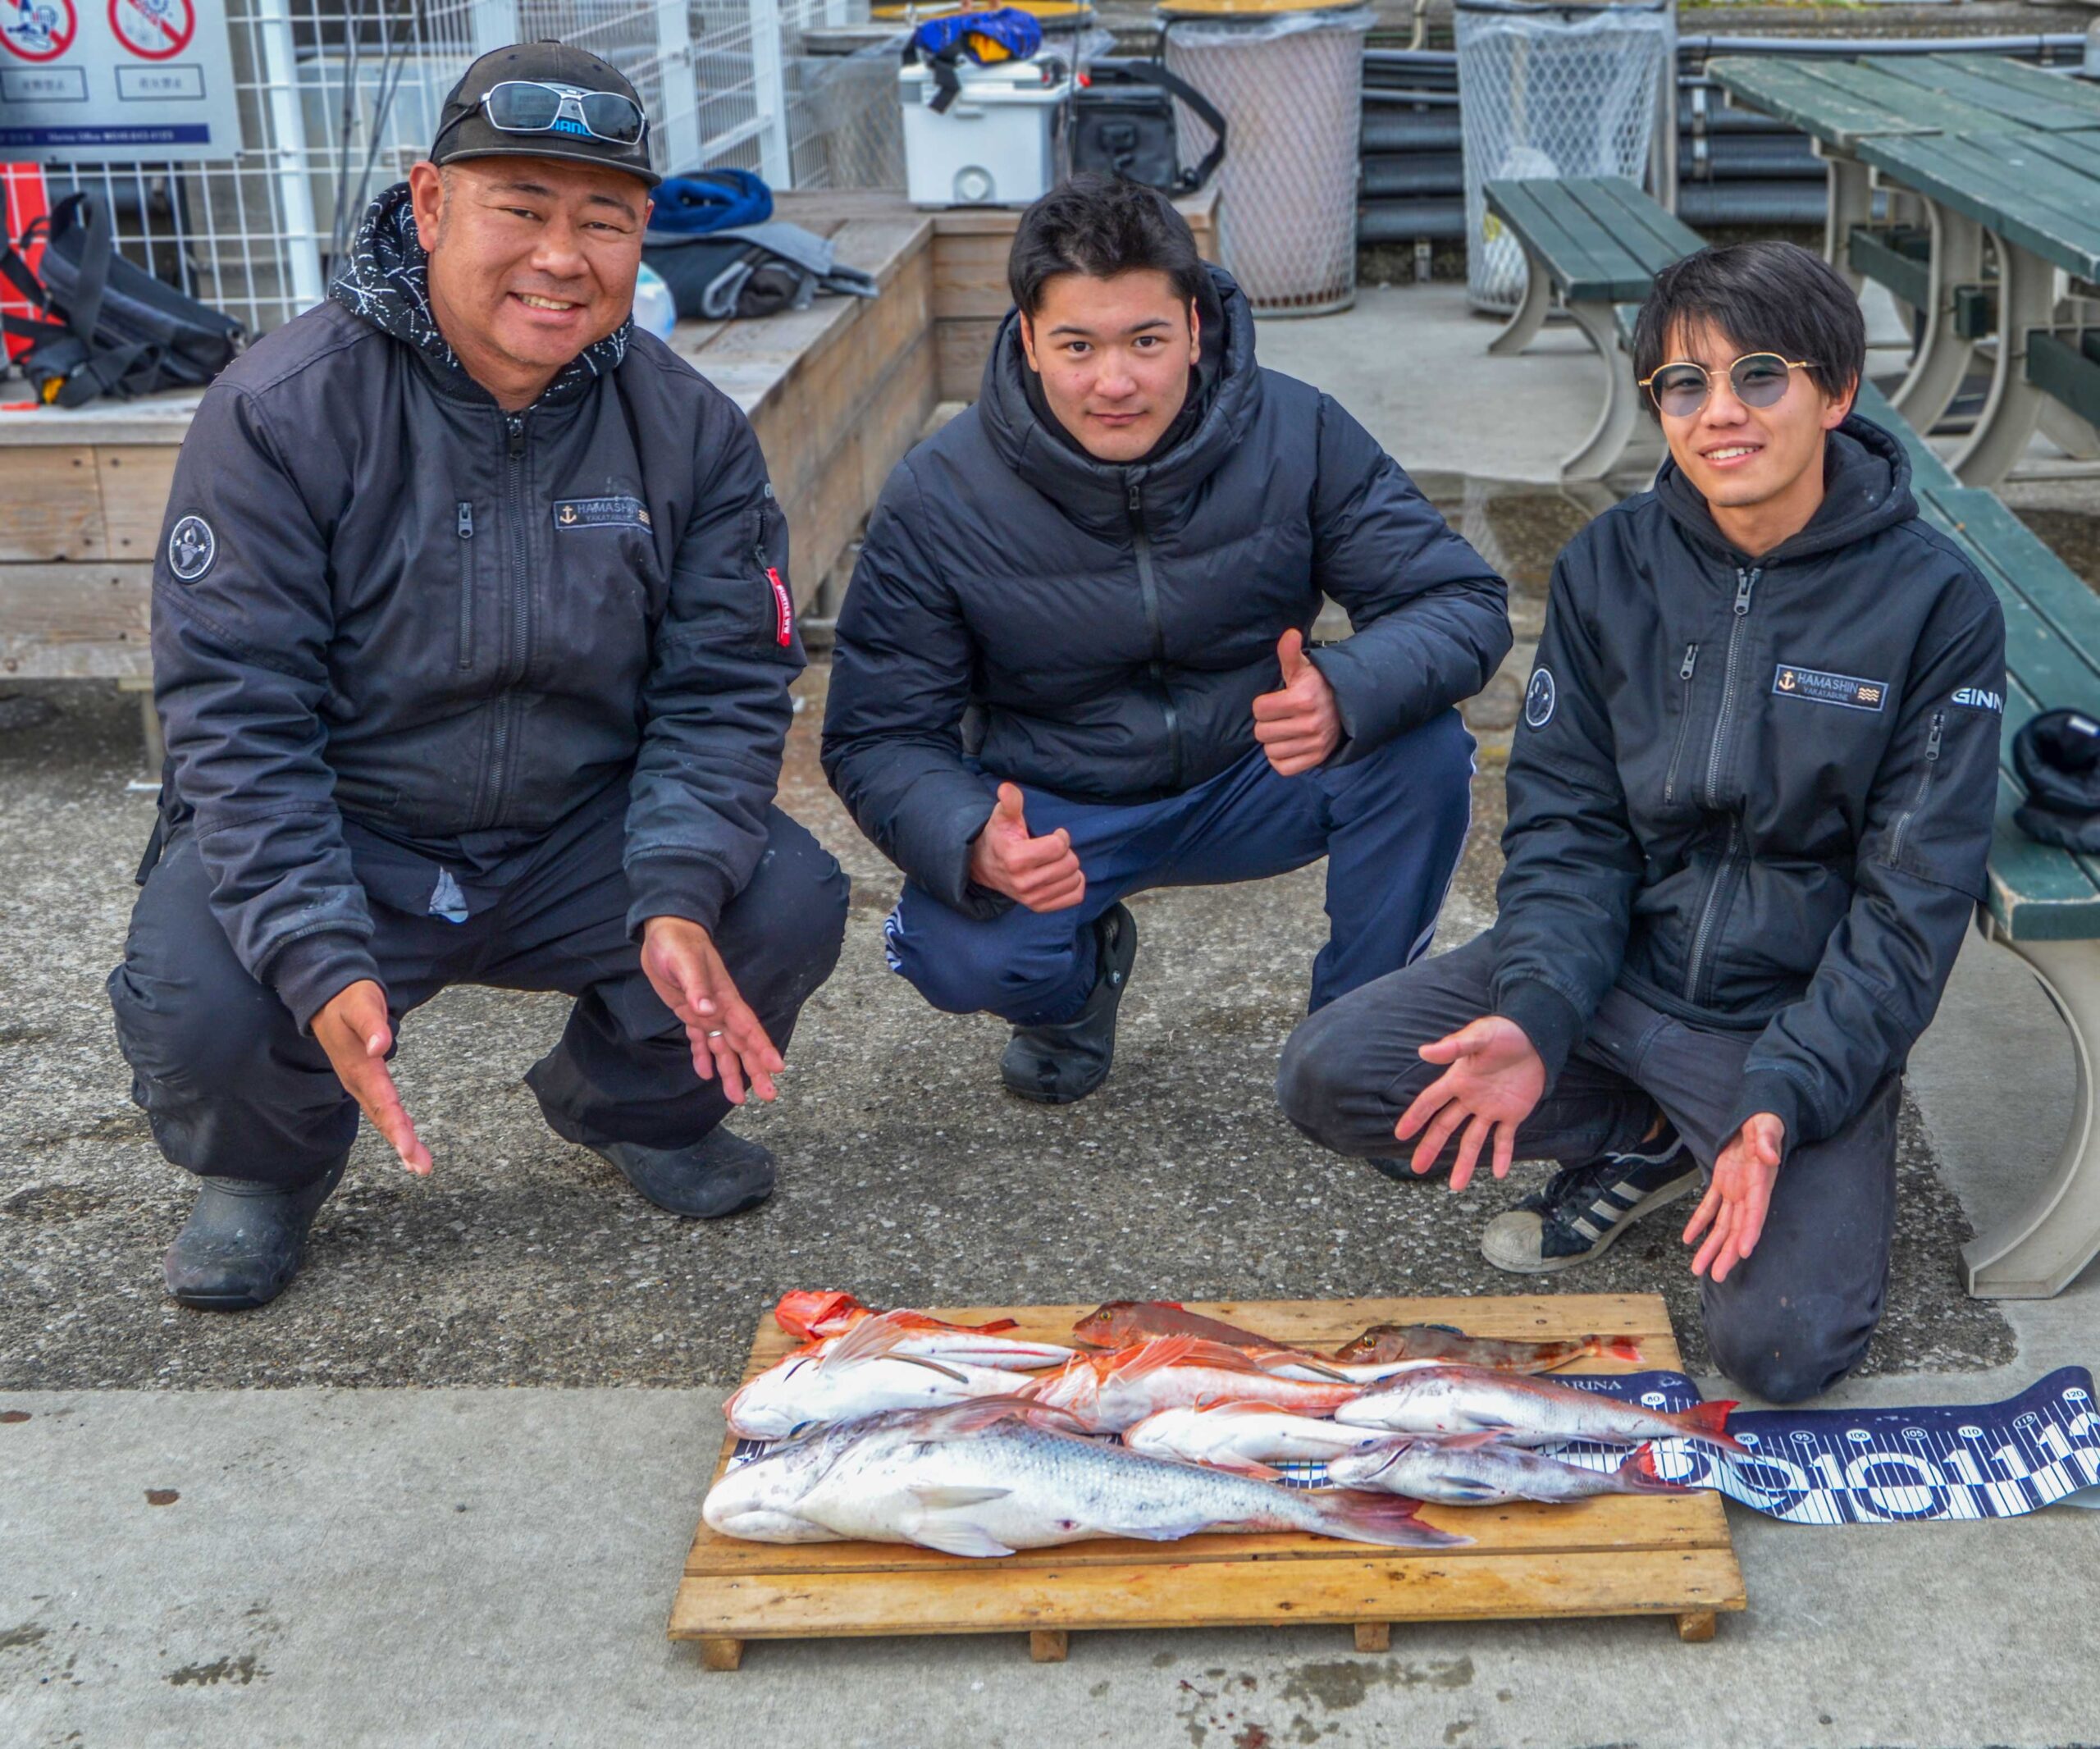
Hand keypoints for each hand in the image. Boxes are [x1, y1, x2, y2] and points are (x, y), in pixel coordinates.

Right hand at [312, 979, 430, 1175]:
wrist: (324, 995)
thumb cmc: (348, 998)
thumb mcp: (361, 1005)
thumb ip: (371, 1025)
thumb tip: (380, 1046)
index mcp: (359, 1067)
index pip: (382, 1101)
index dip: (396, 1126)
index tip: (407, 1148)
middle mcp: (358, 1081)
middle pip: (384, 1117)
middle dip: (403, 1144)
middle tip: (422, 1167)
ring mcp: (359, 1082)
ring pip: (382, 1116)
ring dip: (401, 1141)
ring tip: (420, 1165)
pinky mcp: (364, 1080)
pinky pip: (381, 1108)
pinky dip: (395, 1126)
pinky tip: (407, 1142)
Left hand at [641, 916, 784, 1104]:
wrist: (666, 930)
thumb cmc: (677, 942)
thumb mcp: (684, 962)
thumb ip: (697, 987)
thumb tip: (707, 1011)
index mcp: (725, 998)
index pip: (748, 1027)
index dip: (762, 1047)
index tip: (777, 1067)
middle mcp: (721, 1009)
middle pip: (743, 1044)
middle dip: (756, 1069)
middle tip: (770, 1095)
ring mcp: (707, 1012)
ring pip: (724, 1048)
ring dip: (731, 1071)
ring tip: (737, 1099)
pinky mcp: (689, 1011)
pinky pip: (700, 1039)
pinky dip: (703, 1056)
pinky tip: (705, 1074)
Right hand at [967, 782, 1084, 912]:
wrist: (984, 866)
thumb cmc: (999, 837)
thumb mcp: (1003, 816)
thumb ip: (1010, 802)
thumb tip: (1007, 788)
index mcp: (1016, 859)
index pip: (1059, 847)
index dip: (1061, 836)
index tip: (1054, 834)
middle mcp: (1024, 883)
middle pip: (1069, 864)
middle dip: (1066, 852)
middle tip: (1053, 849)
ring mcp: (1032, 898)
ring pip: (1074, 880)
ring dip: (1070, 867)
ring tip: (1055, 861)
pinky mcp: (1039, 907)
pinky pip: (1075, 897)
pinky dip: (1075, 884)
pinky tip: (1062, 875)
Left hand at [1252, 629, 1342, 775]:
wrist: (1348, 706)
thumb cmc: (1318, 686)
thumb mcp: (1304, 668)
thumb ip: (1290, 653)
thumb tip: (1289, 634)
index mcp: (1302, 699)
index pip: (1259, 709)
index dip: (1263, 705)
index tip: (1276, 701)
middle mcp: (1310, 724)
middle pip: (1261, 733)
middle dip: (1267, 723)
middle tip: (1281, 717)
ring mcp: (1314, 744)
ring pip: (1270, 751)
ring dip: (1274, 742)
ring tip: (1286, 730)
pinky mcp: (1316, 759)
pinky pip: (1282, 767)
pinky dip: (1281, 759)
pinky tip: (1289, 745)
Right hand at [1393, 1016, 1545, 1190]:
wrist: (1537, 1036)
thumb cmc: (1505, 1032)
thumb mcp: (1478, 1037)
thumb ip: (1453, 1047)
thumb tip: (1423, 1051)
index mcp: (1457, 1080)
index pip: (1430, 1102)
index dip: (1415, 1118)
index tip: (1400, 1135)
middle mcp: (1470, 1098)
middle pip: (1445, 1127)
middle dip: (1431, 1147)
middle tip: (1417, 1168)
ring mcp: (1491, 1108)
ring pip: (1473, 1140)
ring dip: (1465, 1161)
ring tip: (1455, 1186)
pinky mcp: (1513, 1113)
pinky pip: (1505, 1138)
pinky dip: (1503, 1155)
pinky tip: (1500, 1173)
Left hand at [1683, 1114, 1783, 1282]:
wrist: (1756, 1118)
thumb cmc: (1765, 1121)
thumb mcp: (1766, 1126)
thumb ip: (1767, 1141)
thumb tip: (1770, 1157)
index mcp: (1760, 1180)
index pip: (1756, 1210)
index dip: (1750, 1231)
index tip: (1743, 1252)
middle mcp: (1748, 1192)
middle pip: (1738, 1227)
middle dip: (1727, 1252)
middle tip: (1716, 1275)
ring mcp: (1735, 1190)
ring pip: (1722, 1224)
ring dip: (1711, 1246)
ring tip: (1699, 1269)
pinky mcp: (1723, 1183)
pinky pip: (1710, 1206)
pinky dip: (1699, 1222)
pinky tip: (1688, 1240)